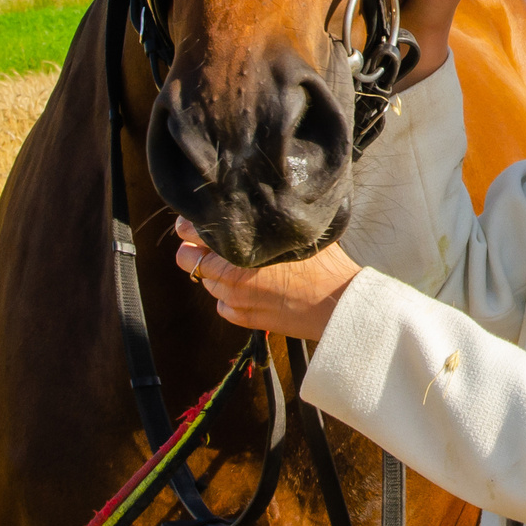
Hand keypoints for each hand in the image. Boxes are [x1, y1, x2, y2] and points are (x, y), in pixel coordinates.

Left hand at [174, 218, 361, 341]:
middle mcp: (229, 274)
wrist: (337, 305)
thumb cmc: (324, 265)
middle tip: (207, 243)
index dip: (191, 224)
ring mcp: (233, 299)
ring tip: (240, 266)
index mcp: (240, 248)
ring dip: (214, 273)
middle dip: (194, 249)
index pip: (193, 231)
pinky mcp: (241, 319)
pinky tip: (252, 288)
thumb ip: (265, 220)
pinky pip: (222, 304)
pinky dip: (229, 296)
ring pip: (206, 281)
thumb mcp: (295, 232)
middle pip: (187, 258)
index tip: (194, 222)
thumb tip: (251, 207)